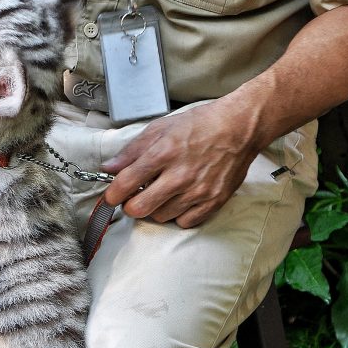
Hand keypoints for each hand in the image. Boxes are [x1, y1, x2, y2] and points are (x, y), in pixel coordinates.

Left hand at [101, 98, 260, 228]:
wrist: (238, 128)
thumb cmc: (199, 125)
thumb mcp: (160, 129)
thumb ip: (132, 151)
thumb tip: (108, 168)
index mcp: (163, 153)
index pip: (126, 183)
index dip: (112, 194)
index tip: (111, 196)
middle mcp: (179, 176)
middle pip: (139, 208)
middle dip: (131, 205)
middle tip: (135, 197)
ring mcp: (198, 191)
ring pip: (160, 216)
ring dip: (155, 208)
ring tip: (162, 193)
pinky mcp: (214, 201)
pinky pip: (184, 222)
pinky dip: (178, 214)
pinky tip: (179, 199)